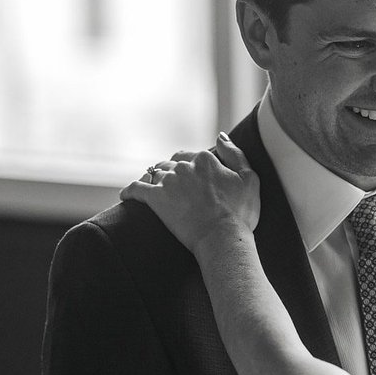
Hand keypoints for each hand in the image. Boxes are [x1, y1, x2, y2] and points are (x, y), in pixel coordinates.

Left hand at [120, 134, 260, 250]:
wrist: (223, 238)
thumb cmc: (241, 213)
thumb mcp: (249, 178)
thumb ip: (235, 153)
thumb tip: (221, 135)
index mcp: (206, 159)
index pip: (192, 155)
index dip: (193, 166)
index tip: (195, 179)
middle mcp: (184, 166)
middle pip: (172, 163)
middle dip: (173, 171)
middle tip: (176, 187)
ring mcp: (168, 181)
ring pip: (155, 173)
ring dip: (155, 179)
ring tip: (156, 190)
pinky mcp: (155, 198)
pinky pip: (135, 189)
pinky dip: (130, 191)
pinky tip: (126, 195)